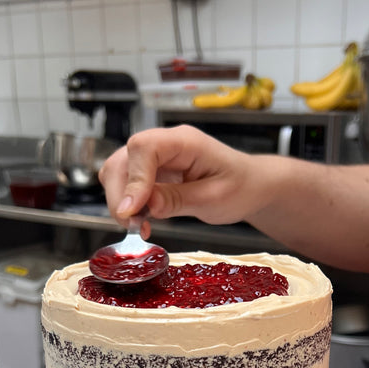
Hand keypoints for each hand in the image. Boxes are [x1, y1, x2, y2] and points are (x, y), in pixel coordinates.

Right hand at [99, 126, 261, 234]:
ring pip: (119, 172)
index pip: (144, 148)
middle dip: (120, 195)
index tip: (132, 210)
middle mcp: (165, 144)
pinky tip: (143, 221)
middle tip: (134, 225)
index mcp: (185, 141)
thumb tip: (147, 205)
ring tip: (140, 226)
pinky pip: (127, 185)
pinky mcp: (151, 173)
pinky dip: (128, 205)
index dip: (133, 179)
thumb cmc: (240, 187)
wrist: (249, 187)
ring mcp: (156, 158)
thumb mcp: (214, 199)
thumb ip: (178, 200)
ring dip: (121, 202)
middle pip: (123, 160)